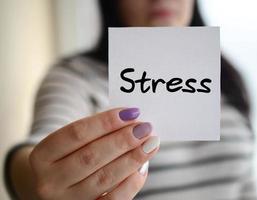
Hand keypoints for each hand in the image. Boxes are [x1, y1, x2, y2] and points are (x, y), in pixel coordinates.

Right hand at [29, 107, 159, 199]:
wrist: (54, 186)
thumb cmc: (68, 157)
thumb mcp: (71, 142)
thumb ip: (96, 132)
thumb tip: (131, 121)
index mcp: (42, 155)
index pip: (77, 133)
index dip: (106, 122)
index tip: (131, 112)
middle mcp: (50, 181)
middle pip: (91, 156)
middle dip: (123, 140)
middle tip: (145, 128)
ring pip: (104, 178)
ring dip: (132, 158)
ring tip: (150, 143)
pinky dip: (131, 182)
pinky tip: (143, 166)